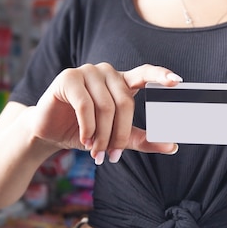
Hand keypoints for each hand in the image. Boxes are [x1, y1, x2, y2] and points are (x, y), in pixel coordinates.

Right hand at [30, 63, 182, 164]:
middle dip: (119, 134)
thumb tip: (172, 146)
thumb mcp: (117, 138)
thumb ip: (143, 139)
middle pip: (125, 102)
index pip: (145, 73)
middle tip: (113, 155)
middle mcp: (107, 72)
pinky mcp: (68, 78)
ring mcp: (87, 72)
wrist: (49, 132)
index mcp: (122, 82)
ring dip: (102, 135)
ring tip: (96, 150)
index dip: (161, 75)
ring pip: (105, 106)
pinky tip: (85, 139)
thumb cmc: (85, 131)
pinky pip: (85, 105)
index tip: (177, 81)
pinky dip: (87, 128)